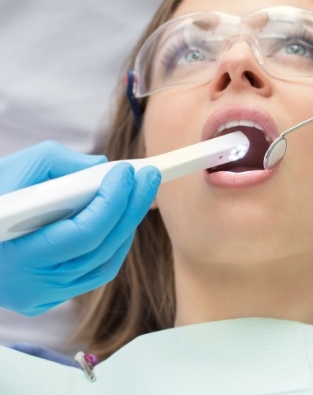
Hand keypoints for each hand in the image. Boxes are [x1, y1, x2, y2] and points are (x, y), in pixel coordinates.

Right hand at [0, 141, 160, 315]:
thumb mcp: (17, 169)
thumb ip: (61, 163)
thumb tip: (104, 168)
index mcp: (14, 254)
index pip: (83, 233)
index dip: (112, 201)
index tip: (127, 172)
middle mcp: (30, 284)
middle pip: (101, 248)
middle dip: (130, 208)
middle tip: (148, 178)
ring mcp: (41, 295)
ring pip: (104, 264)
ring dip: (126, 226)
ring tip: (138, 195)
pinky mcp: (49, 296)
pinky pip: (95, 273)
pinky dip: (113, 245)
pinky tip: (121, 219)